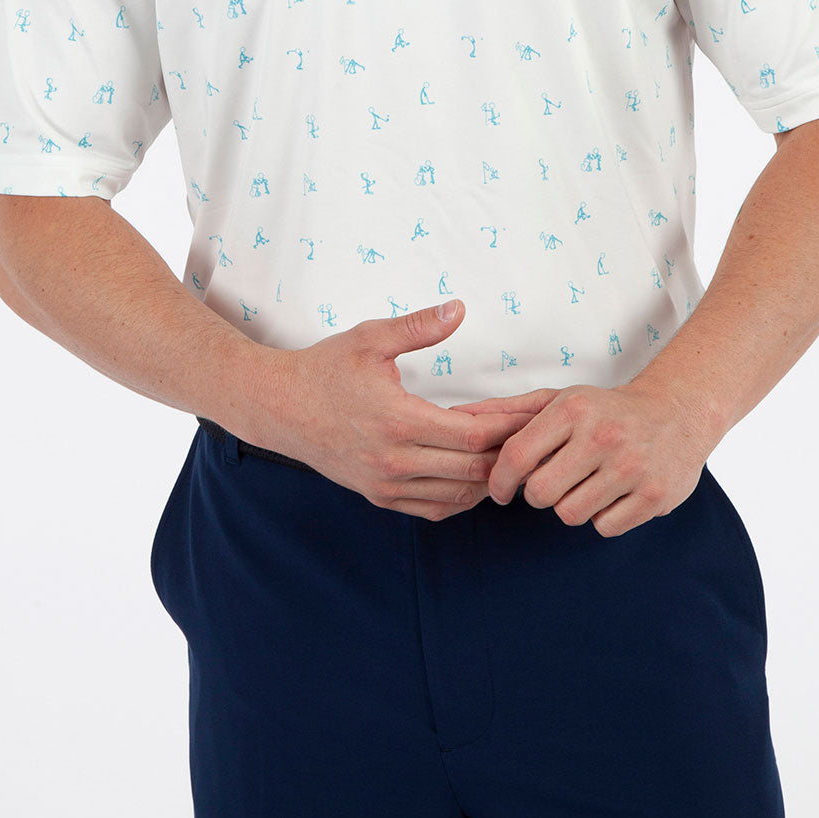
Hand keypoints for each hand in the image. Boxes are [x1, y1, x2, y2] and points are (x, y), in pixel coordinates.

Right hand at [241, 300, 558, 519]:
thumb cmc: (324, 369)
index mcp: (398, 421)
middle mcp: (396, 462)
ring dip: (492, 477)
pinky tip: (480, 475)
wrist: (278, 408)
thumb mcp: (370, 338)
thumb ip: (418, 327)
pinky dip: (464, 496)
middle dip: (514, 450)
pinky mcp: (380, 496)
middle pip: (476, 469)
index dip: (514, 422)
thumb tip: (459, 309)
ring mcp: (387, 485)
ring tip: (518, 452)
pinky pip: (436, 509)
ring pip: (460, 496)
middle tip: (540, 431)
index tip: (539, 408)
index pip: (476, 433)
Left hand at [452, 382, 722, 536]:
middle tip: (551, 482)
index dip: (499, 480)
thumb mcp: (560, 400)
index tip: (499, 490)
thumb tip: (458, 418)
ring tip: (584, 485)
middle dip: (537, 494)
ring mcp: (632, 467)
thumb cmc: (605, 410)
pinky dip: (602, 517)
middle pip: (540, 493)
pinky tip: (612, 494)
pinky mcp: (654, 496)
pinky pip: (604, 527)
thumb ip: (509, 413)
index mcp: (573, 409)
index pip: (517, 456)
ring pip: (570, 514)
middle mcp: (603, 436)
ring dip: (570, 506)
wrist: (677, 412)